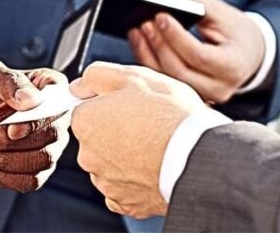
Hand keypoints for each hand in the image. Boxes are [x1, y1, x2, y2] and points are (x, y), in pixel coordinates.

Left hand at [0, 60, 69, 192]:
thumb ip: (6, 81)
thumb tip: (32, 98)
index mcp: (40, 87)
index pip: (61, 96)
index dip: (42, 113)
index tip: (15, 120)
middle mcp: (46, 116)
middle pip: (53, 134)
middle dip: (13, 139)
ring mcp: (39, 145)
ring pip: (43, 160)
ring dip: (6, 158)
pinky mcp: (28, 169)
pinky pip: (31, 181)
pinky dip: (4, 174)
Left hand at [69, 62, 206, 218]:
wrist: (199, 157)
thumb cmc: (170, 116)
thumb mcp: (133, 77)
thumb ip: (96, 76)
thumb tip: (79, 85)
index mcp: (85, 122)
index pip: (85, 109)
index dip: (108, 104)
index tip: (128, 105)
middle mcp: (88, 156)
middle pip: (96, 138)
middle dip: (115, 131)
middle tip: (146, 124)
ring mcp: (106, 182)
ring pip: (110, 164)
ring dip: (126, 156)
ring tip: (155, 146)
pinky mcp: (126, 203)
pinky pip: (124, 189)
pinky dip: (136, 181)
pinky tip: (154, 168)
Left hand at [128, 0, 264, 102]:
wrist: (248, 54)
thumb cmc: (234, 30)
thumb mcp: (223, 13)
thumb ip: (198, 5)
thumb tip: (168, 0)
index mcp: (233, 65)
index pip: (199, 56)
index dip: (177, 36)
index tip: (160, 16)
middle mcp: (220, 88)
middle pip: (180, 71)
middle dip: (160, 44)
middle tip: (144, 22)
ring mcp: (203, 96)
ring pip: (168, 79)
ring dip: (148, 54)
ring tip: (136, 30)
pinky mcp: (189, 96)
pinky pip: (165, 80)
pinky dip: (149, 61)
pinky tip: (138, 41)